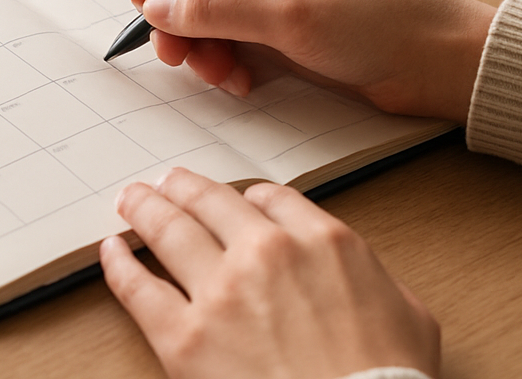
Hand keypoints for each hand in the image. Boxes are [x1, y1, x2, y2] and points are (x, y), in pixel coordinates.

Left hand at [102, 168, 440, 378]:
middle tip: (167, 182)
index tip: (236, 202)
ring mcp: (221, 292)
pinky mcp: (185, 338)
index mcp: (322, 240)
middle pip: (210, 201)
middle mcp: (266, 253)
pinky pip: (138, 288)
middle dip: (184, 187)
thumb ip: (375, 277)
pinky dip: (120, 264)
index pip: (271, 198)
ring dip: (145, 208)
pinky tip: (112, 251)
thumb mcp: (409, 314)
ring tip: (131, 200)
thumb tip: (359, 276)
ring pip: (169, 230)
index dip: (248, 199)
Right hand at [130, 0, 494, 121]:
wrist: (444, 63)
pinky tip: (240, 80)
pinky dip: (228, 53)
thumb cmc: (384, 21)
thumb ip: (214, 8)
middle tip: (172, 51)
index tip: (148, 0)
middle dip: (180, 8)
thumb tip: (159, 8)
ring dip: (201, 38)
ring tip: (215, 74)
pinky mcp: (290, 11)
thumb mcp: (289, 13)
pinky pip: (236, 26)